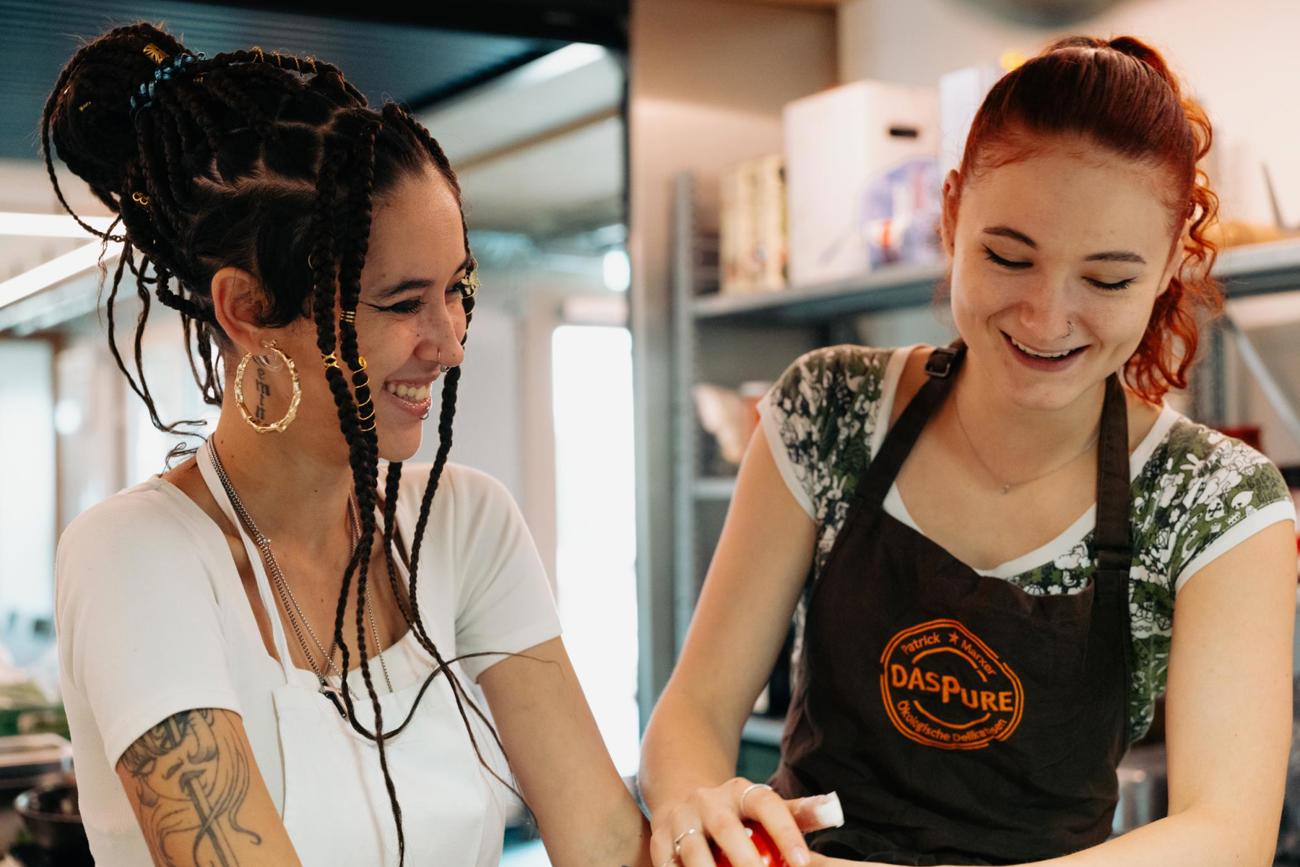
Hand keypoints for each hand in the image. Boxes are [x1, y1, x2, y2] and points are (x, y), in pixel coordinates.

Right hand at [650, 777, 843, 866]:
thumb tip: (835, 812)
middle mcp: (709, 801)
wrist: (682, 798)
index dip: (786, 832)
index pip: (767, 805)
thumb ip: (799, 812)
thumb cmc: (736, 813)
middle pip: (725, 827)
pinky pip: (665, 862)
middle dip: (743, 859)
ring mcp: (681, 819)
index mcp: (741, 791)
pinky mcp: (659, 839)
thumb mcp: (765, 806)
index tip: (802, 863)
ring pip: (691, 849)